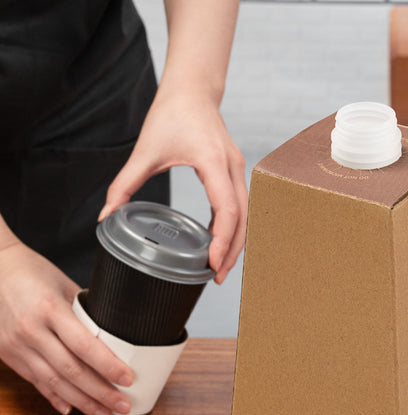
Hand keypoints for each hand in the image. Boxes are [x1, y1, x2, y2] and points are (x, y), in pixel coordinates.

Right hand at [0, 241, 133, 414]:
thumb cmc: (33, 272)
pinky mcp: (8, 355)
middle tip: (124, 405)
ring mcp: (16, 345)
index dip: (107, 366)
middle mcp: (30, 330)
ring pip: (54, 382)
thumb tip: (117, 333)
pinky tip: (72, 409)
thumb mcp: (65, 285)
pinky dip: (55, 397)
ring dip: (82, 402)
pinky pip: (35, 381)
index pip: (84, 346)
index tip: (127, 379)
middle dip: (100, 393)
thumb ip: (87, 313)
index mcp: (49, 309)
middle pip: (71, 370)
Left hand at [99, 89, 246, 283]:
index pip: (227, 210)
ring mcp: (238, 171)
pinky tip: (220, 244)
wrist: (193, 90)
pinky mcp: (236, 174)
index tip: (211, 263)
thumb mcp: (144, 150)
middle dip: (232, 251)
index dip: (222, 241)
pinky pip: (241, 207)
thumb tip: (106, 215)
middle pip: (243, 220)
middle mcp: (233, 168)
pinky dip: (234, 229)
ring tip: (220, 267)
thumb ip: (124, 184)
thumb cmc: (171, 114)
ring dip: (236, 243)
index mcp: (213, 162)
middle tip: (216, 277)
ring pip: (247, 216)